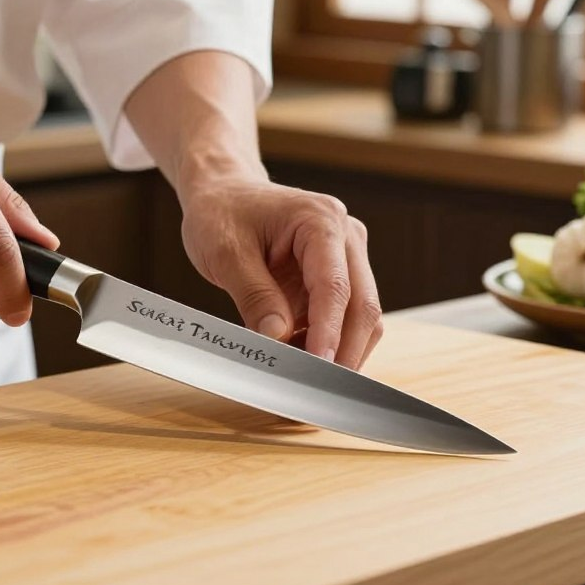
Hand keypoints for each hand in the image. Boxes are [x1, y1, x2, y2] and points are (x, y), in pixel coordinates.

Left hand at [180, 178, 381, 369]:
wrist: (224, 193)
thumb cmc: (222, 213)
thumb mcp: (224, 252)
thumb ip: (253, 295)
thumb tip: (277, 339)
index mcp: (320, 220)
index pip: (335, 287)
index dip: (329, 333)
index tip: (317, 370)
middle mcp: (345, 235)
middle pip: (363, 306)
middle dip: (343, 352)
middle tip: (315, 391)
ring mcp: (348, 255)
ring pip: (362, 316)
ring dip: (339, 350)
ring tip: (302, 376)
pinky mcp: (340, 274)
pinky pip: (345, 315)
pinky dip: (328, 341)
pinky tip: (301, 358)